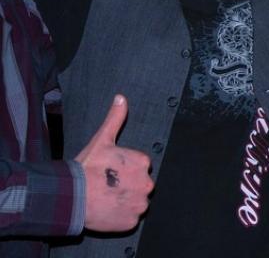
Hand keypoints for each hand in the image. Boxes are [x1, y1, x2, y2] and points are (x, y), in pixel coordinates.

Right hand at [76, 95, 153, 231]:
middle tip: (108, 186)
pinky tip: (108, 209)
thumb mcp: (103, 139)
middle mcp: (146, 183)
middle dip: (127, 185)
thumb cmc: (87, 167)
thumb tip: (121, 97)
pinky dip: (121, 216)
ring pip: (137, 201)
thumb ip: (116, 117)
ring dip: (125, 200)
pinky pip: (130, 218)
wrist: (71, 196)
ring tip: (107, 197)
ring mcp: (139, 204)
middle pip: (140, 184)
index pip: (140, 166)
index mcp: (143, 162)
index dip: (124, 169)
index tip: (111, 172)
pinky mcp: (131, 222)